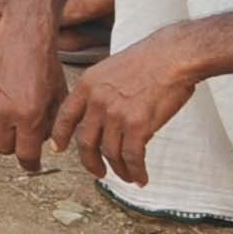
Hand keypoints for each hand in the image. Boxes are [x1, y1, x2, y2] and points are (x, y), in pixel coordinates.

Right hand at [0, 20, 69, 174]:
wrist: (25, 36)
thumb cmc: (45, 65)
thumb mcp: (58, 98)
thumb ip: (52, 126)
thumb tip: (50, 147)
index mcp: (29, 116)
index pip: (25, 155)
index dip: (30, 164)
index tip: (31, 163)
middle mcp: (5, 111)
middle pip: (3, 148)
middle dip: (14, 146)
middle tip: (21, 137)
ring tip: (9, 117)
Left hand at [49, 37, 190, 188]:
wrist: (173, 56)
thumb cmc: (149, 59)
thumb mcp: (111, 68)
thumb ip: (100, 91)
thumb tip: (100, 113)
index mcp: (87, 85)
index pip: (65, 116)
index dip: (60, 135)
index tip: (59, 148)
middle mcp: (97, 101)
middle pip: (85, 142)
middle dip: (90, 162)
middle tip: (98, 172)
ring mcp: (116, 114)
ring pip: (110, 153)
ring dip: (119, 169)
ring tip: (127, 176)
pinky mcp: (138, 125)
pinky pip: (132, 157)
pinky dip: (136, 171)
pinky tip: (141, 177)